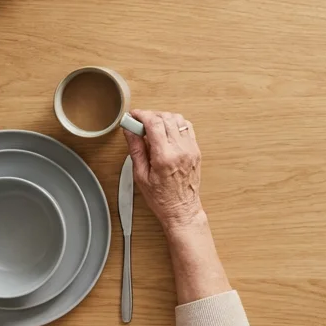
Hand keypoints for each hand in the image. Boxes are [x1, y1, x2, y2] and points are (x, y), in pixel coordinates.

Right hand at [123, 110, 203, 230]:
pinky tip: (167, 132)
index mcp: (164, 157)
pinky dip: (175, 124)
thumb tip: (129, 130)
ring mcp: (191, 149)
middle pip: (166, 117)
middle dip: (151, 115)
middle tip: (140, 123)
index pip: (154, 123)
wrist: (182, 209)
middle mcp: (180, 150)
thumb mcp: (141, 175)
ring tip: (153, 128)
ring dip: (164, 118)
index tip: (133, 116)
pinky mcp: (196, 150)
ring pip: (178, 119)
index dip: (141, 115)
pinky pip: (187, 127)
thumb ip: (136, 149)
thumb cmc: (161, 198)